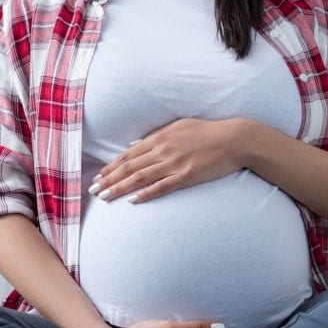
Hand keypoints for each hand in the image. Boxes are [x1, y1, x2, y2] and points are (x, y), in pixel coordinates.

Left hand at [89, 117, 251, 203]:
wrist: (235, 139)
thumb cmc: (208, 132)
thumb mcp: (179, 126)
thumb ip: (157, 136)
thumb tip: (134, 145)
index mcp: (160, 137)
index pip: (129, 154)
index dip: (111, 166)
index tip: (98, 176)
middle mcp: (163, 150)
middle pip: (129, 167)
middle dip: (108, 179)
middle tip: (93, 189)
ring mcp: (174, 163)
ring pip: (140, 178)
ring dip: (119, 188)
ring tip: (105, 197)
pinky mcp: (186, 176)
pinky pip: (161, 187)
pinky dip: (145, 194)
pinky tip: (132, 201)